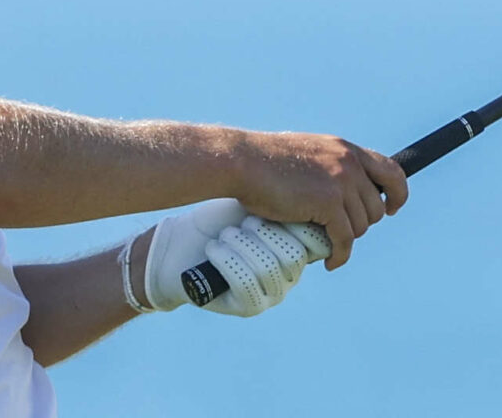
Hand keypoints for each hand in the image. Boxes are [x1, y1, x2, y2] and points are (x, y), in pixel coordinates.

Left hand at [137, 200, 332, 315]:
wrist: (180, 245)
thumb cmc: (220, 217)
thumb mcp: (258, 204)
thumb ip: (289, 202)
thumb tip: (320, 193)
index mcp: (299, 248)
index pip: (316, 242)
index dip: (292, 223)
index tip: (265, 209)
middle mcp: (291, 275)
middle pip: (294, 255)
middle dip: (264, 232)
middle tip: (243, 223)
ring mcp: (272, 293)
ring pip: (268, 268)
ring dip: (242, 245)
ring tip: (225, 234)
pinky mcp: (250, 307)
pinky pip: (246, 284)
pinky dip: (227, 261)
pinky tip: (214, 249)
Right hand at [230, 132, 407, 269]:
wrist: (244, 162)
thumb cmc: (267, 161)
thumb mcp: (309, 154)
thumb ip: (330, 167)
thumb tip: (342, 190)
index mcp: (346, 149)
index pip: (391, 170)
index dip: (398, 193)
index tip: (392, 209)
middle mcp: (349, 163)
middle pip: (376, 206)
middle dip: (362, 223)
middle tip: (341, 232)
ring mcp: (340, 182)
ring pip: (361, 225)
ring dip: (346, 239)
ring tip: (328, 242)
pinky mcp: (327, 202)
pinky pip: (345, 238)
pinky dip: (340, 254)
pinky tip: (330, 261)